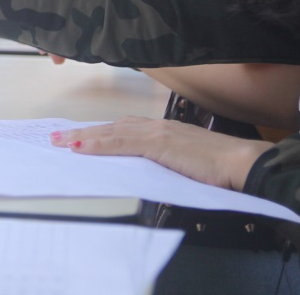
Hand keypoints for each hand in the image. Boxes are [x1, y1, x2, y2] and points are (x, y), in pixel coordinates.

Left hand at [50, 116, 272, 191]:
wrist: (241, 162)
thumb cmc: (221, 168)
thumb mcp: (186, 165)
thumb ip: (166, 164)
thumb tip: (151, 174)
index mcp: (164, 130)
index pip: (124, 129)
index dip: (100, 133)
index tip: (80, 137)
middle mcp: (157, 126)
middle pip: (111, 127)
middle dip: (83, 132)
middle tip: (58, 138)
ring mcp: (157, 132)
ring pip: (110, 132)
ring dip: (82, 137)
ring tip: (60, 142)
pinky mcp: (158, 143)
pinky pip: (120, 143)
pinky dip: (98, 144)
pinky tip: (80, 148)